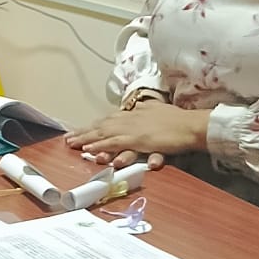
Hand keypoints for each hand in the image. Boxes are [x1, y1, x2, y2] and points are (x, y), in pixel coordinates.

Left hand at [65, 103, 211, 168]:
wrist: (191, 125)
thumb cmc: (178, 121)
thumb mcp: (158, 111)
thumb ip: (146, 110)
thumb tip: (138, 107)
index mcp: (133, 114)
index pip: (108, 120)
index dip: (93, 126)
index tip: (79, 131)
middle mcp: (129, 119)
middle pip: (102, 126)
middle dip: (84, 133)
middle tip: (67, 139)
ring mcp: (133, 129)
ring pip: (104, 134)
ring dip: (87, 139)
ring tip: (72, 144)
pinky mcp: (138, 139)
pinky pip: (115, 143)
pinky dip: (101, 146)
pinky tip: (90, 150)